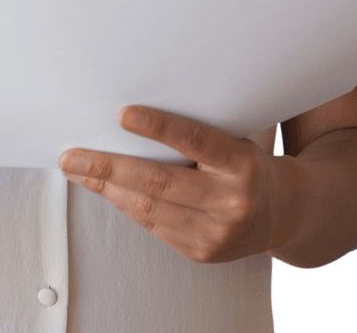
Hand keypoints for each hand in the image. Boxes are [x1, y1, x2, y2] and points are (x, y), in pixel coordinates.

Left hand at [59, 107, 292, 262]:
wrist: (284, 213)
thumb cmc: (248, 162)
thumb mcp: (238, 136)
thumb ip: (200, 125)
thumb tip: (137, 105)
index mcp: (243, 164)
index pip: (197, 141)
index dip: (159, 126)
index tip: (123, 113)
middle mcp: (231, 203)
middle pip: (159, 183)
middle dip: (108, 167)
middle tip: (72, 155)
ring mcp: (215, 234)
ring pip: (147, 209)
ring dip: (104, 187)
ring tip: (75, 168)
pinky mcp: (199, 252)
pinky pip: (151, 224)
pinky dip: (121, 203)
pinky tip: (101, 186)